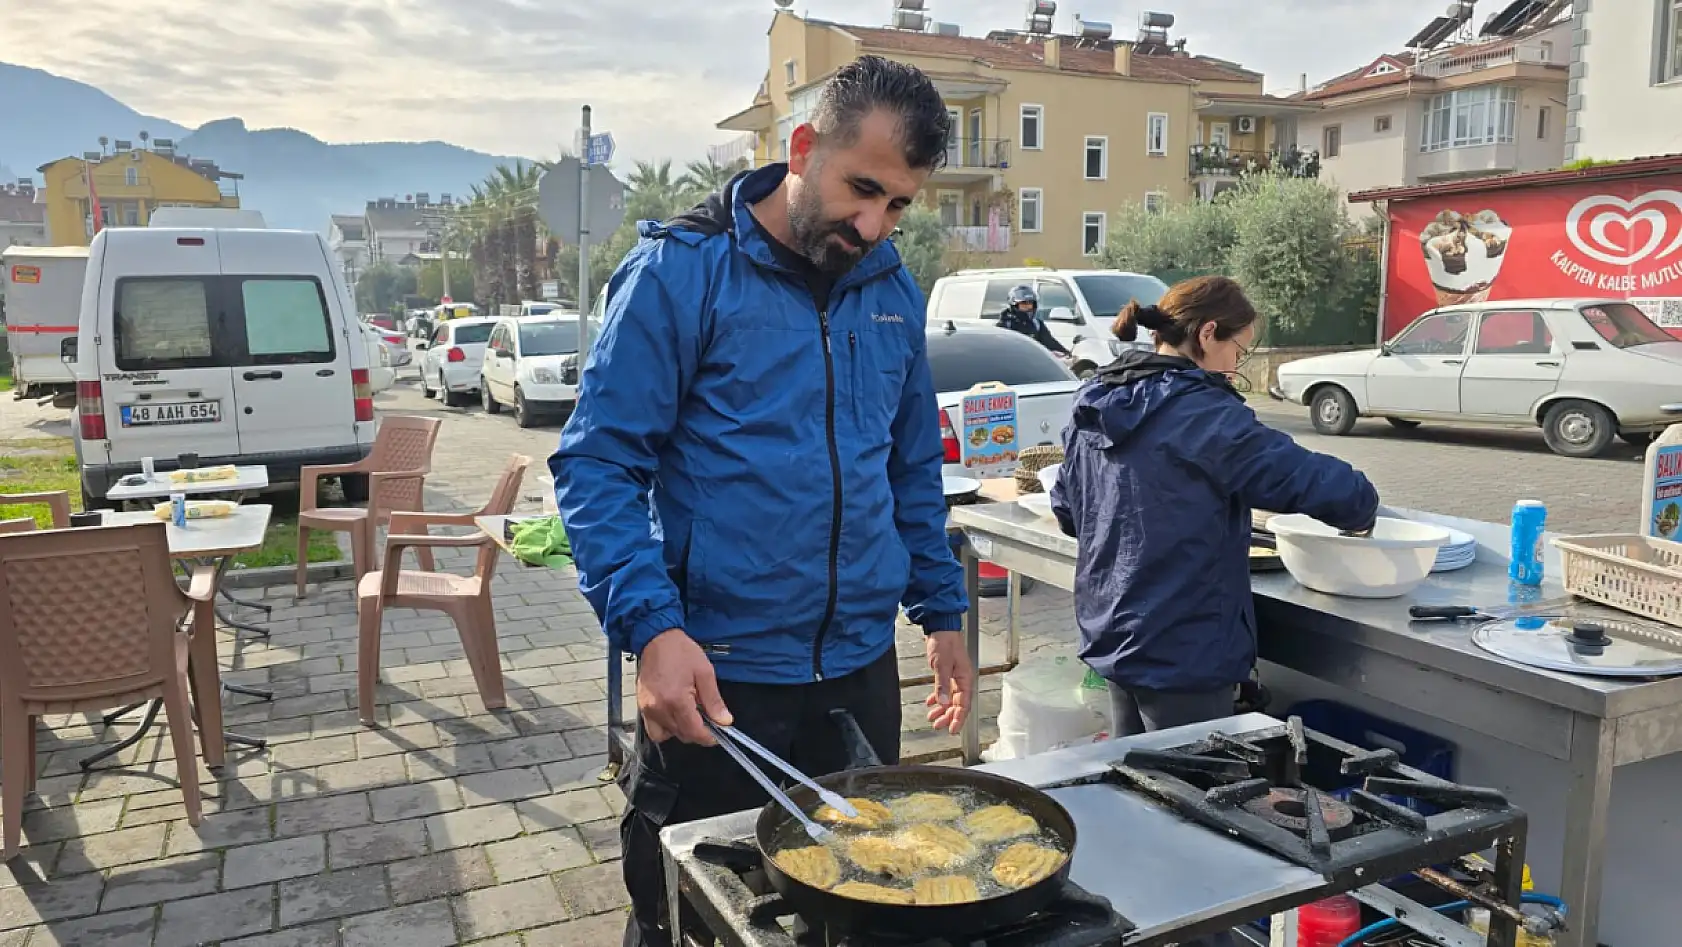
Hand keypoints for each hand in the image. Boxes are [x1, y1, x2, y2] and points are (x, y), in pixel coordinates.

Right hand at [636, 629, 731, 744]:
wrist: (657, 638)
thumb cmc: (681, 652)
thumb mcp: (704, 672)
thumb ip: (714, 700)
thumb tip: (725, 722)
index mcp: (676, 700)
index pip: (694, 731)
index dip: (708, 737)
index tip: (717, 734)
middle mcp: (659, 708)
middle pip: (681, 735)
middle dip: (696, 733)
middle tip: (706, 719)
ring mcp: (647, 709)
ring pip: (666, 735)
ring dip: (681, 731)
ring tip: (689, 715)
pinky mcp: (641, 706)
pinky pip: (653, 729)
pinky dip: (665, 728)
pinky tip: (675, 714)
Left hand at [923, 630, 973, 734]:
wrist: (940, 628)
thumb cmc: (944, 642)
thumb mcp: (942, 664)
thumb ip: (942, 684)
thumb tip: (944, 702)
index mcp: (965, 678)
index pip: (964, 704)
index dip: (959, 718)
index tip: (952, 729)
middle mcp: (962, 680)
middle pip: (957, 704)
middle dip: (948, 716)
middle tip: (938, 725)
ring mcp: (955, 677)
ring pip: (950, 699)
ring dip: (942, 709)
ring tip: (932, 718)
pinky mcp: (947, 673)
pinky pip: (945, 691)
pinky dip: (938, 698)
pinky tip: (931, 703)